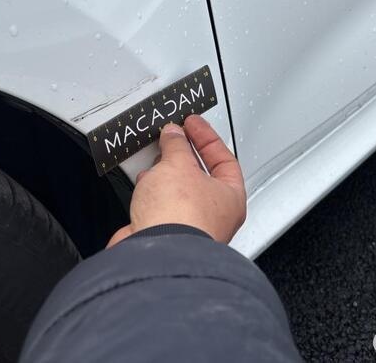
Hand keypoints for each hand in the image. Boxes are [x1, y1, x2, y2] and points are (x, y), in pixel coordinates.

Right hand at [107, 114, 245, 246]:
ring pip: (179, 193)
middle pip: (202, 176)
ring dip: (166, 175)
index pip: (224, 159)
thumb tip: (174, 135)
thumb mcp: (179, 164)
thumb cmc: (182, 217)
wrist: (156, 252)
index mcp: (231, 197)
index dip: (207, 137)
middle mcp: (215, 217)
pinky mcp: (166, 235)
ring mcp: (190, 228)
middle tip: (172, 138)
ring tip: (156, 160)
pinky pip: (161, 207)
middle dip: (185, 155)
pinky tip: (144, 185)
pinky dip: (152, 194)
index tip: (192, 123)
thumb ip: (177, 145)